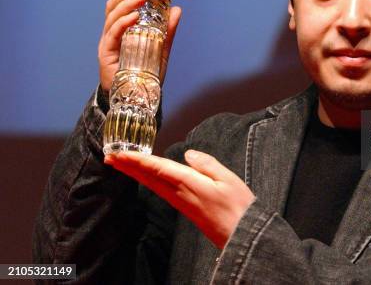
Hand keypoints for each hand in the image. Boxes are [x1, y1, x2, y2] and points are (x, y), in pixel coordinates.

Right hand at [98, 0, 181, 91]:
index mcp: (122, 28)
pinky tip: (134, 16)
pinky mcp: (106, 52)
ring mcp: (107, 41)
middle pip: (114, 4)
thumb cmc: (144, 73)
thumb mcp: (160, 49)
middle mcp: (112, 31)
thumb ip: (167, 31)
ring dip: (127, 3)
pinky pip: (113, 33)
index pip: (117, 2)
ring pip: (113, 15)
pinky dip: (123, 22)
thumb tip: (177, 10)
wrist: (136, 97)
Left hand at [104, 150, 255, 248]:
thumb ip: (208, 165)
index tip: (119, 154)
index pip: (157, 169)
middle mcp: (180, 194)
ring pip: (152, 184)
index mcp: (189, 184)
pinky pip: (160, 190)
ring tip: (121, 163)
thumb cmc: (238, 207)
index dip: (137, 160)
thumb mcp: (228, 180)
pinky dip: (148, 179)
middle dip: (129, 166)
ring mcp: (181, 202)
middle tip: (109, 156)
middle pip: (149, 177)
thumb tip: (188, 154)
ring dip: (135, 172)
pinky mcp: (185, 207)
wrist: (242, 236)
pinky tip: (145, 176)